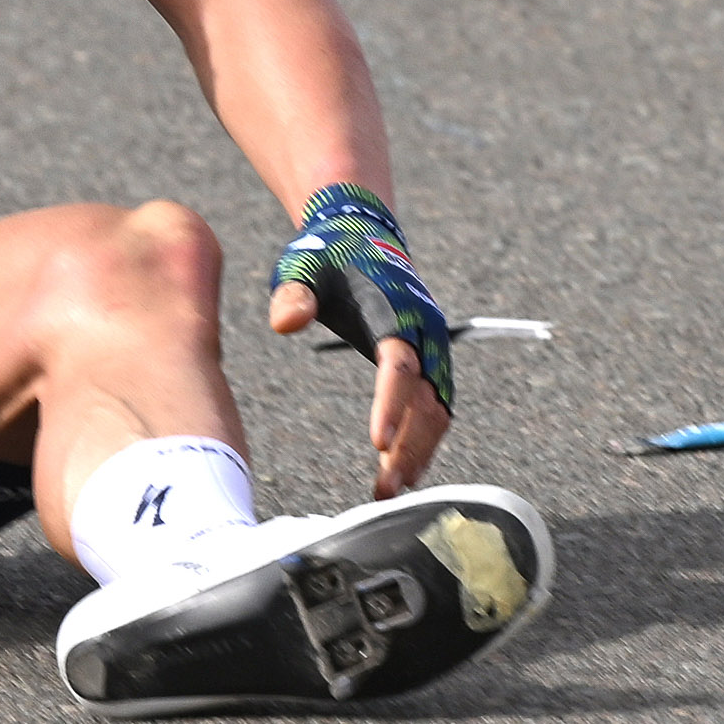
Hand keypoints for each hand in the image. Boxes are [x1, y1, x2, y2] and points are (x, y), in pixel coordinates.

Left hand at [263, 184, 454, 497]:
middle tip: (383, 488)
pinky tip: (404, 469)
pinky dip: (426, 438)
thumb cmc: (323, 256)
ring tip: (390, 490)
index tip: (378, 443)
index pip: (399, 364)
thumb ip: (293, 294)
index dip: (392, 404)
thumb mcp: (299, 268)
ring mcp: (431, 344)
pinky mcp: (429, 356)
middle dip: (409, 445)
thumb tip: (285, 322)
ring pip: (438, 408)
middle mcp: (423, 329)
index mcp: (393, 310)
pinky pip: (437, 405)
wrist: (359, 234)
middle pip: (427, 397)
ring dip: (420, 450)